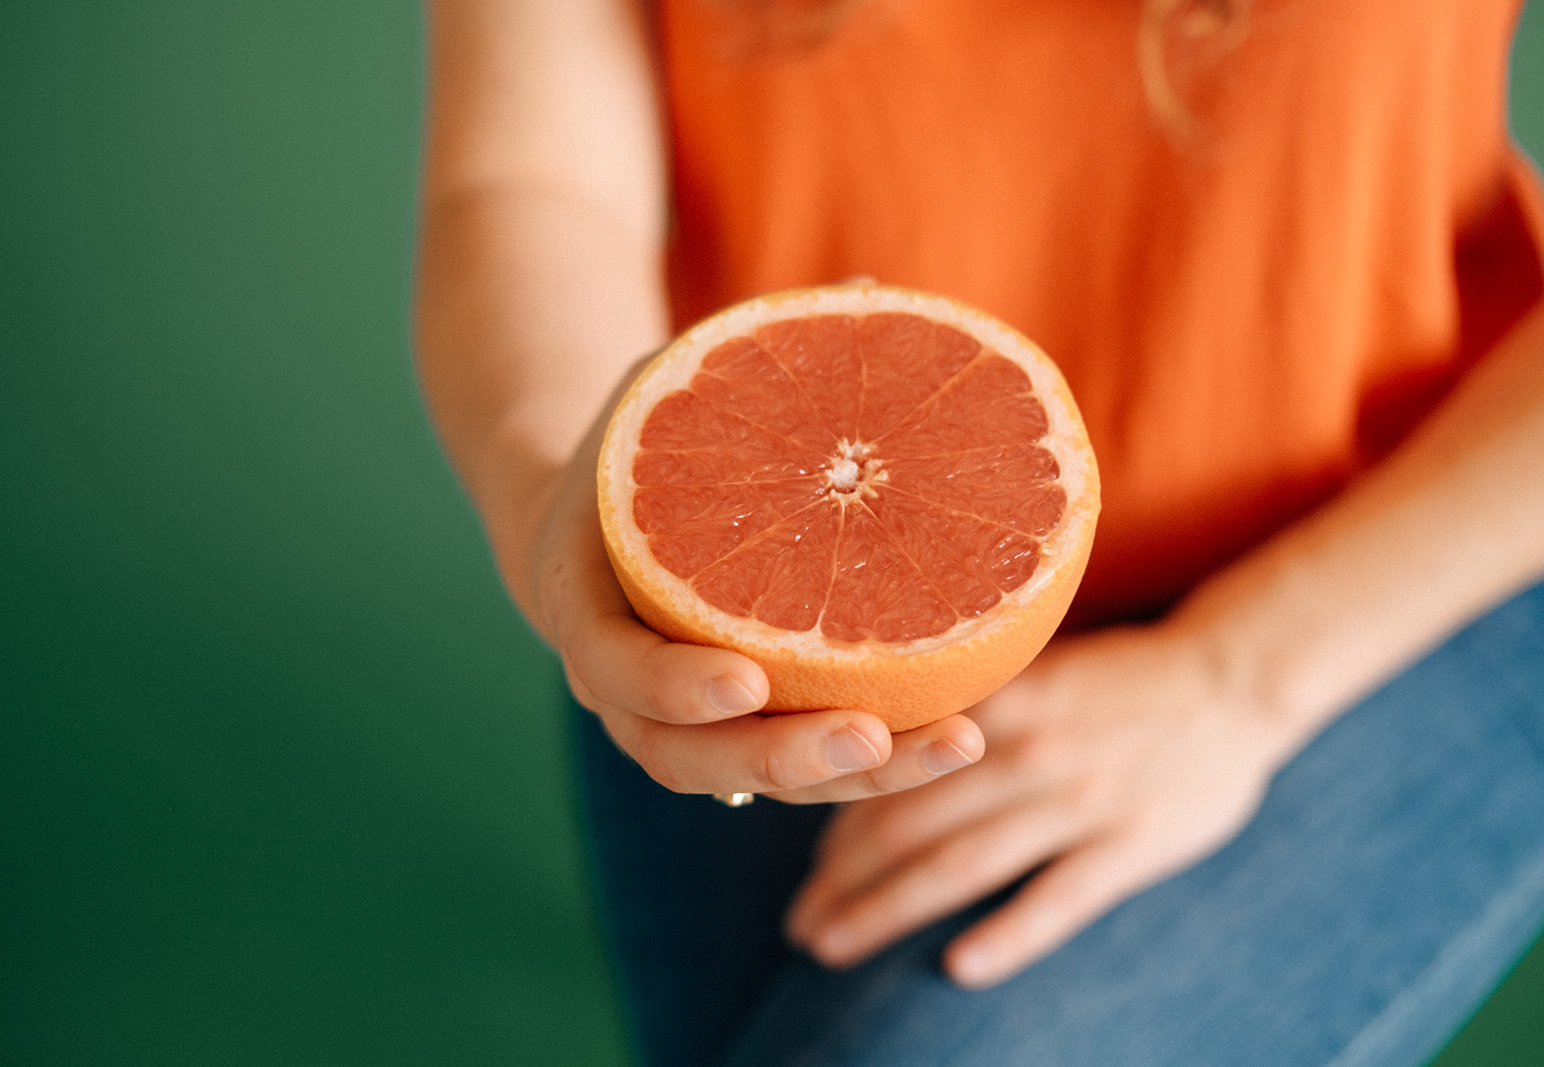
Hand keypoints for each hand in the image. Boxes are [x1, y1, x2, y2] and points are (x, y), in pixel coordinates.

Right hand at [531, 368, 985, 803]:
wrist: (586, 517)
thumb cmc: (636, 445)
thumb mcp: (671, 390)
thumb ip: (750, 359)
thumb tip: (872, 291)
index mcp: (585, 606)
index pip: (614, 668)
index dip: (674, 685)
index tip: (748, 678)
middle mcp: (624, 685)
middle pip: (689, 756)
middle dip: (784, 755)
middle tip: (871, 735)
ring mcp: (676, 720)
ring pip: (752, 777)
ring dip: (848, 776)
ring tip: (959, 743)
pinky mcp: (731, 729)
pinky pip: (792, 764)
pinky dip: (863, 763)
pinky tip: (952, 734)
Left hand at [785, 619, 1298, 982]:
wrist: (1234, 676)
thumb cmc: (1122, 676)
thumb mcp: (1035, 665)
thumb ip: (967, 701)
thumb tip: (884, 740)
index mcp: (991, 702)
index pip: (891, 770)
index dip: (836, 820)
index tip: (804, 860)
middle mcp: (1022, 751)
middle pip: (908, 825)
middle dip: (841, 879)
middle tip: (799, 921)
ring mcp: (1076, 800)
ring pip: (961, 865)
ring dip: (886, 910)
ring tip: (833, 946)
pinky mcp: (1130, 843)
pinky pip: (1056, 900)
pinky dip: (1006, 937)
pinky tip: (957, 967)